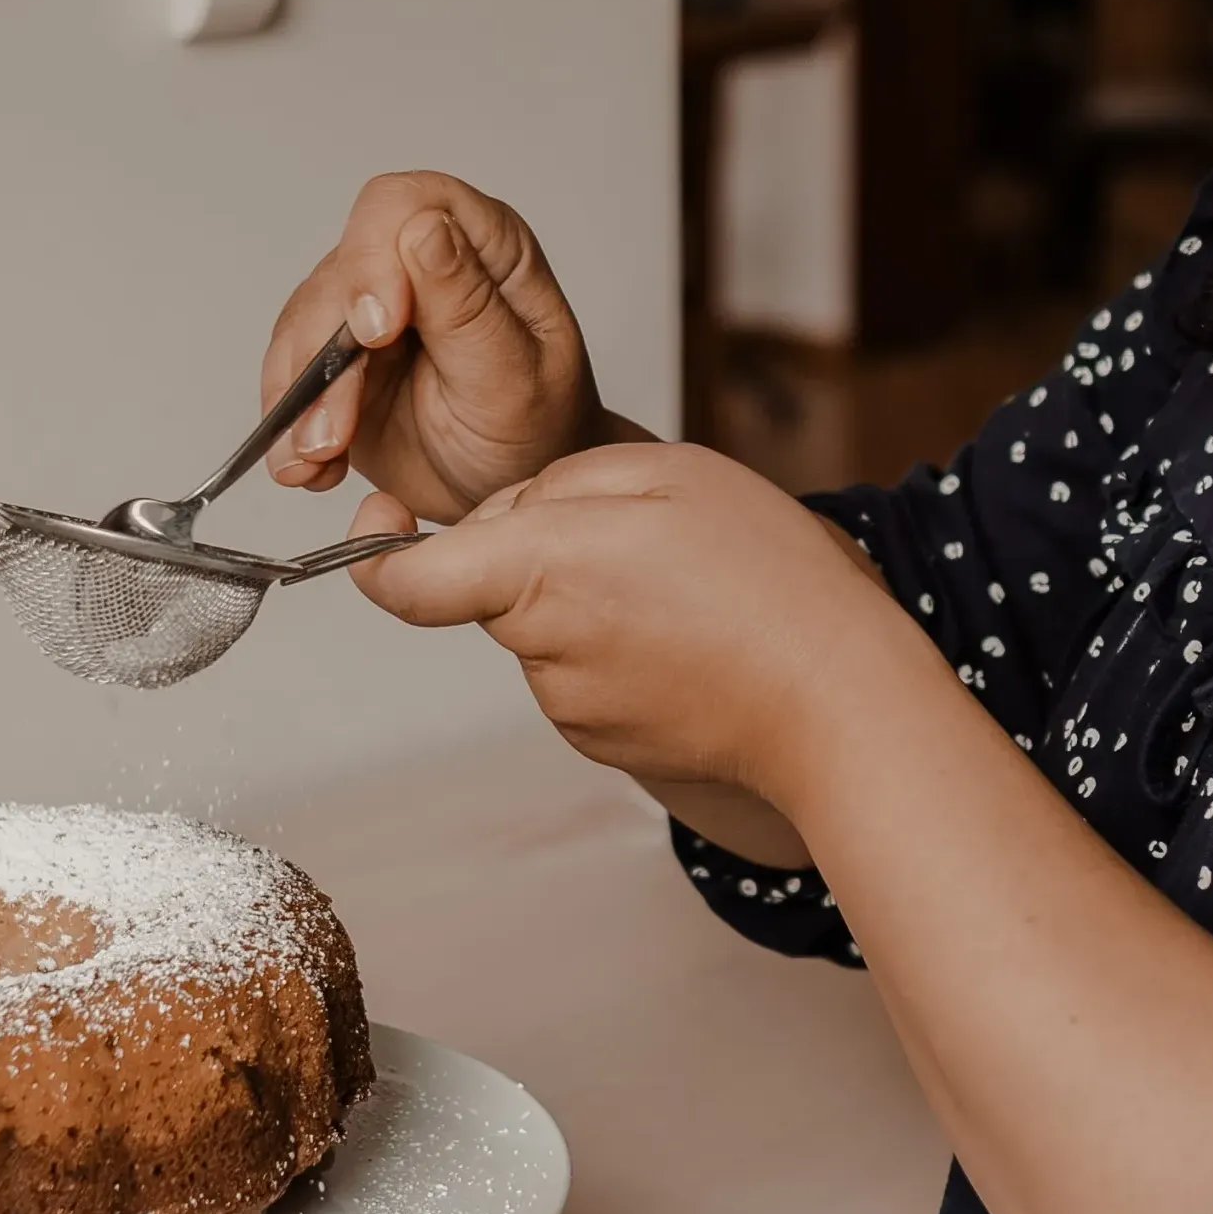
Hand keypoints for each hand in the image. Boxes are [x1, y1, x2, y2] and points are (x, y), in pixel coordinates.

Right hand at [261, 172, 646, 523]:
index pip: (401, 206)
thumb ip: (469, 308)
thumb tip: (425, 228)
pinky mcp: (339, 361)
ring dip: (302, 399)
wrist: (514, 492)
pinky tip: (311, 465)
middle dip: (326, 354)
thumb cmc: (540, 430)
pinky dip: (290, 425)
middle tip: (336, 429)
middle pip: (339, 273)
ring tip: (322, 456)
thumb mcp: (517, 379)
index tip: (376, 331)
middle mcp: (419, 266)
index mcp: (481, 247)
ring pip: (303, 326)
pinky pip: (291, 375)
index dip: (373, 257)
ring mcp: (372, 311)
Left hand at [345, 441, 940, 803]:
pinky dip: (619, 650)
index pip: (406, 581)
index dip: (374, 555)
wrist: (838, 701)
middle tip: (635, 533)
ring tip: (684, 589)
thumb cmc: (767, 578)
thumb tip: (506, 516)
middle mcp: (539, 644)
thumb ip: (560, 482)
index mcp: (539, 566)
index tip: (379, 522)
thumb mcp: (667, 471)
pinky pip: (584, 675)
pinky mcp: (604, 742)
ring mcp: (570, 705)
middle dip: (536, 554)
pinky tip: (690, 636)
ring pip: (543, 630)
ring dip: (586, 602)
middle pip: (491, 588)